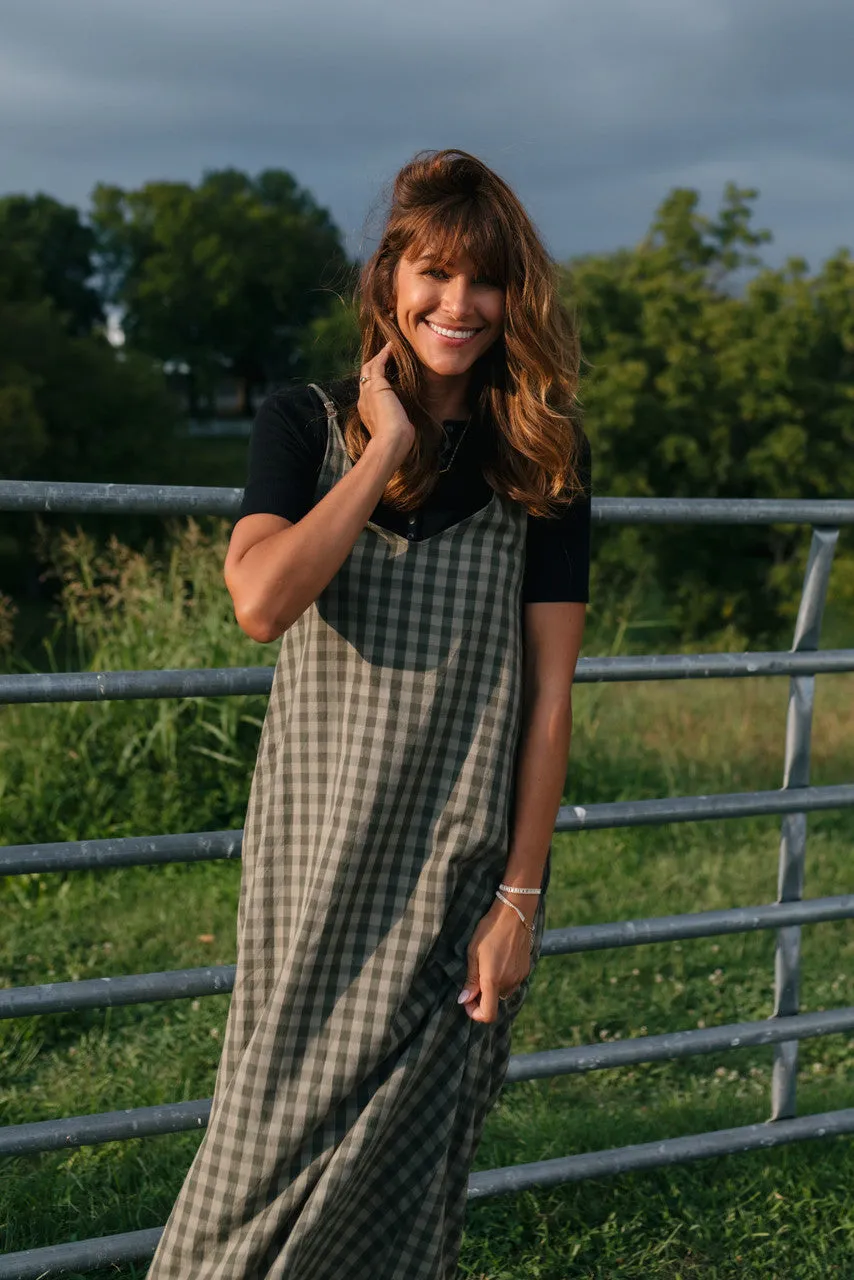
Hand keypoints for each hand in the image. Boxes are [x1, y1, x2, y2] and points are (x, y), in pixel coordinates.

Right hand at [358, 341, 414, 466]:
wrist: (390, 442)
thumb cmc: (396, 441)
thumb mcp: (395, 430)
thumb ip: (398, 423)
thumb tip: (407, 427)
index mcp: (367, 411)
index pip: (367, 391)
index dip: (374, 381)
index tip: (383, 375)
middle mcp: (364, 400)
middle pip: (364, 377)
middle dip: (373, 366)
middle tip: (384, 356)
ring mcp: (368, 392)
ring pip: (368, 368)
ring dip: (379, 357)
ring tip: (388, 348)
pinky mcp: (376, 386)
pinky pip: (377, 365)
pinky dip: (383, 355)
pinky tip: (391, 348)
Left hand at [457, 897, 534, 1023]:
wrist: (514, 914)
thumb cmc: (489, 930)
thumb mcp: (473, 953)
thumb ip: (471, 980)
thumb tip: (464, 1000)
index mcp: (493, 980)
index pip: (488, 1014)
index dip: (475, 1013)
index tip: (467, 1000)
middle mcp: (509, 982)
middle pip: (494, 1002)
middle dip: (482, 997)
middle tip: (473, 979)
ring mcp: (519, 977)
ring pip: (502, 993)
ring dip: (493, 987)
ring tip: (486, 966)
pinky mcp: (525, 970)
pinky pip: (512, 983)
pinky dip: (503, 979)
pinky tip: (498, 961)